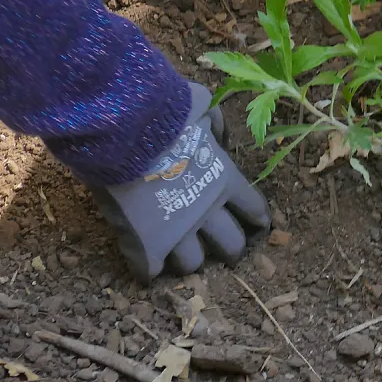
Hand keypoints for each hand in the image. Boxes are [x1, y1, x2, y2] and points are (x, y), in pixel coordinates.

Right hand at [90, 83, 270, 280]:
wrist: (126, 131)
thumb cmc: (166, 116)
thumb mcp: (202, 110)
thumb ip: (215, 127)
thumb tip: (219, 136)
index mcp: (226, 181)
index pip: (255, 210)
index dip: (255, 218)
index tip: (254, 222)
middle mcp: (208, 212)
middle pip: (232, 246)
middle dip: (229, 248)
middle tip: (220, 246)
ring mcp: (177, 232)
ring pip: (193, 264)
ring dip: (188, 258)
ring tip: (178, 251)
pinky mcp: (145, 245)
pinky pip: (151, 271)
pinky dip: (149, 267)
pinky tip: (145, 260)